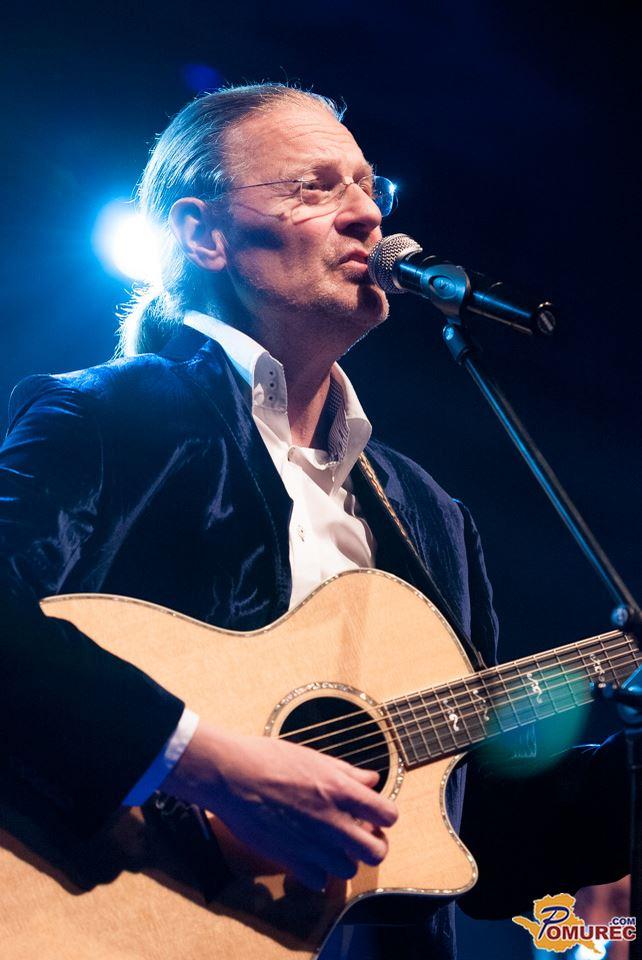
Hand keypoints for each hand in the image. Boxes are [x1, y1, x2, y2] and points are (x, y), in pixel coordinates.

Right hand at [161, 720, 397, 889]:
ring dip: (345, 859)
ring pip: (349, 870)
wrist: (232, 775)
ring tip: (332, 844)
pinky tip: (309, 856)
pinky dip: (317, 873)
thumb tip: (372, 780)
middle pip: (376, 852)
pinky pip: (318, 882)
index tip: (373, 815)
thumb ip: (348, 773)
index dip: (384, 816)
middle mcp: (332, 821)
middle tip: (360, 836)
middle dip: (373, 845)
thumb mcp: (315, 757)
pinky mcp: (290, 860)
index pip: (388, 815)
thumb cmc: (270, 759)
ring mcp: (312, 844)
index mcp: (341, 790)